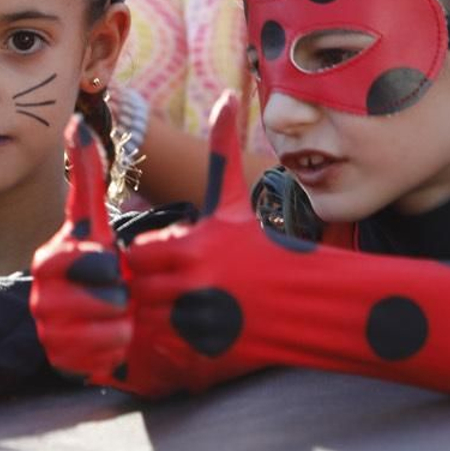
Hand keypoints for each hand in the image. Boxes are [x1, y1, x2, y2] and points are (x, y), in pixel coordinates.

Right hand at [30, 117, 133, 383]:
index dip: (108, 267)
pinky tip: (111, 341)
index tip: (115, 268)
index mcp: (49, 258)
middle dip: (121, 298)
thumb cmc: (98, 264)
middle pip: (99, 300)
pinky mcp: (56, 360)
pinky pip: (97, 358)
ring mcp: (45, 329)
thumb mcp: (93, 220)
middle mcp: (39, 294)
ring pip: (102, 330)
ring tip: (117, 317)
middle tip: (120, 295)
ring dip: (121, 325)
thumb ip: (86, 175)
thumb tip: (76, 121)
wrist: (89, 316)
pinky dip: (113, 350)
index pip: (86, 261)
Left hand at [122, 92, 270, 392]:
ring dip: (155, 320)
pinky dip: (166, 350)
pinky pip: (160, 354)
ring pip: (145, 323)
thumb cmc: (268, 251)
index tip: (173, 262)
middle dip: (148, 289)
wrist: (312, 306)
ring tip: (182, 313)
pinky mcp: (203, 358)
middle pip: (136, 287)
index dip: (151, 259)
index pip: (138, 254)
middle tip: (173, 290)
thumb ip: (222, 150)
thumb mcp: (238, 202)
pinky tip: (187, 338)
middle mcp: (191, 283)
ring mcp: (197, 325)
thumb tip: (228, 91)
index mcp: (193, 246)